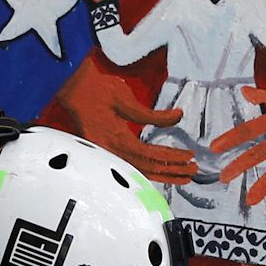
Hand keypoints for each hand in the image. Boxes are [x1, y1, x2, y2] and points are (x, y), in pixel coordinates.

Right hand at [47, 61, 196, 183]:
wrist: (72, 88)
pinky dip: (149, 170)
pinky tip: (161, 172)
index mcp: (116, 138)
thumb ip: (153, 114)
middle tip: (193, 172)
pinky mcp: (107, 150)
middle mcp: (111, 150)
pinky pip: (130, 166)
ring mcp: (107, 152)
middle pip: (146, 168)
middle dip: (172, 172)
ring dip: (163, 174)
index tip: (189, 157)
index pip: (149, 155)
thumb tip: (178, 117)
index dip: (171, 158)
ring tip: (183, 177)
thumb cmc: (96, 90)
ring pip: (139, 170)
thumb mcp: (126, 98)